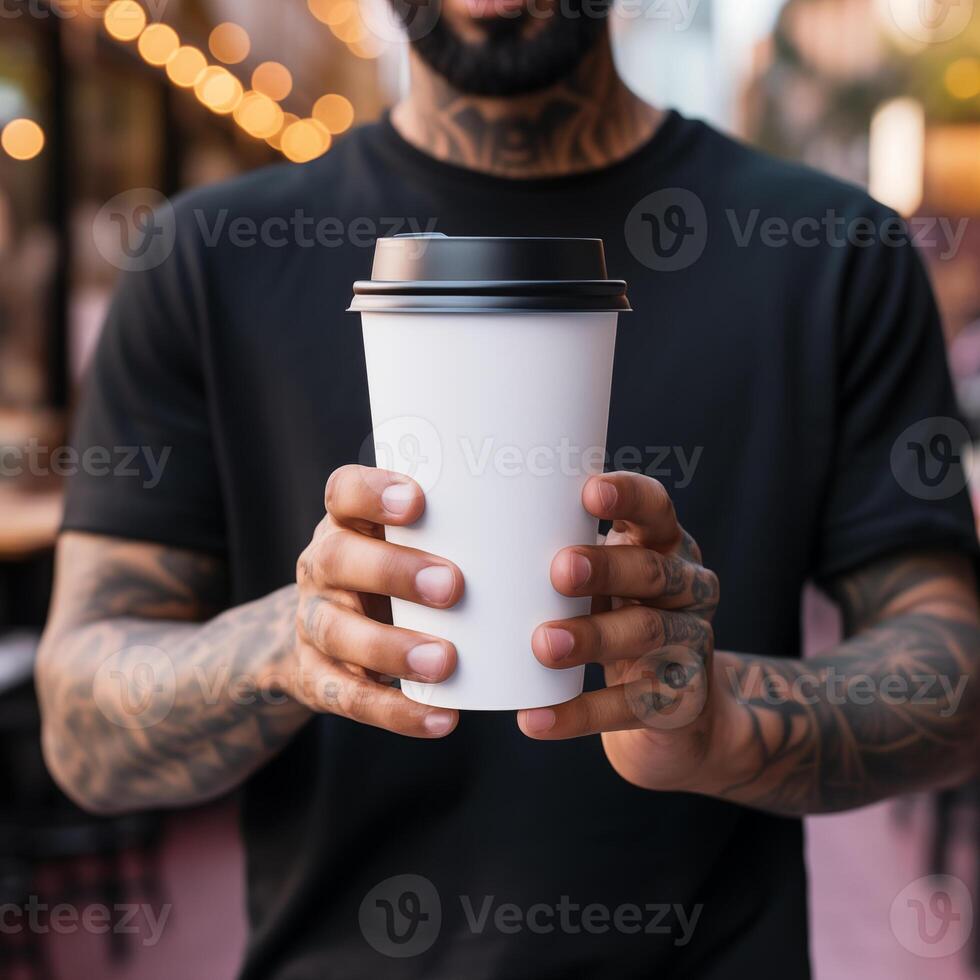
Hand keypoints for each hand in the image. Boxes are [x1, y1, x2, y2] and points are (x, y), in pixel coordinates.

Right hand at [289, 465, 462, 737]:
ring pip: (338, 631)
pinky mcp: (316, 676)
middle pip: (338, 558)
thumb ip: (462, 530)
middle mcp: (321, 566)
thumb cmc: (402, 572)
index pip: (344, 492)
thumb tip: (561, 518)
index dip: (373, 492)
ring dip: (393, 648)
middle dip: (394, 571)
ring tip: (446, 661)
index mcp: (347, 522)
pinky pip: (349, 695)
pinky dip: (395, 711)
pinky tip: (442, 719)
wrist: (332, 636)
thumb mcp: (415, 542)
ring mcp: (313, 622)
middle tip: (453, 586)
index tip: (418, 501)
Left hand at [518, 472, 726, 793]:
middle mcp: (688, 588)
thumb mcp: (599, 582)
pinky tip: (534, 718)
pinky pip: (629, 706)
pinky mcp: (680, 702)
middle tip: (559, 571)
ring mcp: (690, 644)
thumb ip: (557, 552)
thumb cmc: (612, 620)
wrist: (674, 716)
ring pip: (646, 632)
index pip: (657, 509)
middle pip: (652, 570)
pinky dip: (579, 714)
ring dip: (592, 637)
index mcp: (664, 545)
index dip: (629, 497)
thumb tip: (463, 524)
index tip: (589, 492)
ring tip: (542, 644)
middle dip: (606, 568)